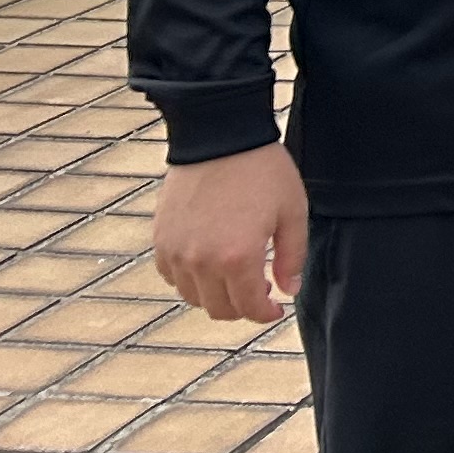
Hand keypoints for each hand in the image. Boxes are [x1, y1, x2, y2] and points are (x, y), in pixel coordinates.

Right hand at [154, 143, 307, 321]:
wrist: (220, 137)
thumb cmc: (262, 170)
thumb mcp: (292, 211)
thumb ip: (292, 256)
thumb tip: (288, 290)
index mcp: (238, 257)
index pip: (248, 307)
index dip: (264, 315)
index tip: (275, 309)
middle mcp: (201, 262)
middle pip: (218, 309)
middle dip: (242, 308)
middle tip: (258, 293)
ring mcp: (176, 253)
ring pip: (193, 297)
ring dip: (215, 296)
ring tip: (234, 277)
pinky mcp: (160, 240)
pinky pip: (171, 277)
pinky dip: (189, 280)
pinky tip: (208, 264)